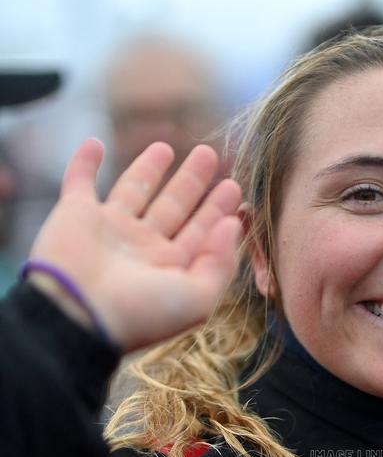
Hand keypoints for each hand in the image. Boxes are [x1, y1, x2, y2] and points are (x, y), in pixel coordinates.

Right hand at [27, 139, 241, 350]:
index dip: (216, 211)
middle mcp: (141, 249)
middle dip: (191, 182)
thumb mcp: (197, 299)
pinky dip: (83, 163)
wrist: (79, 313)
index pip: (199, 234)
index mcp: (169, 270)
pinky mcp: (75, 214)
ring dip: (148, 169)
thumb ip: (220, 264)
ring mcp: (108, 231)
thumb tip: (234, 226)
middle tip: (209, 154)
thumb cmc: (140, 313)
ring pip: (133, 191)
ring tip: (166, 147)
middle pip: (172, 207)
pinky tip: (94, 143)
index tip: (233, 187)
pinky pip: (79, 181)